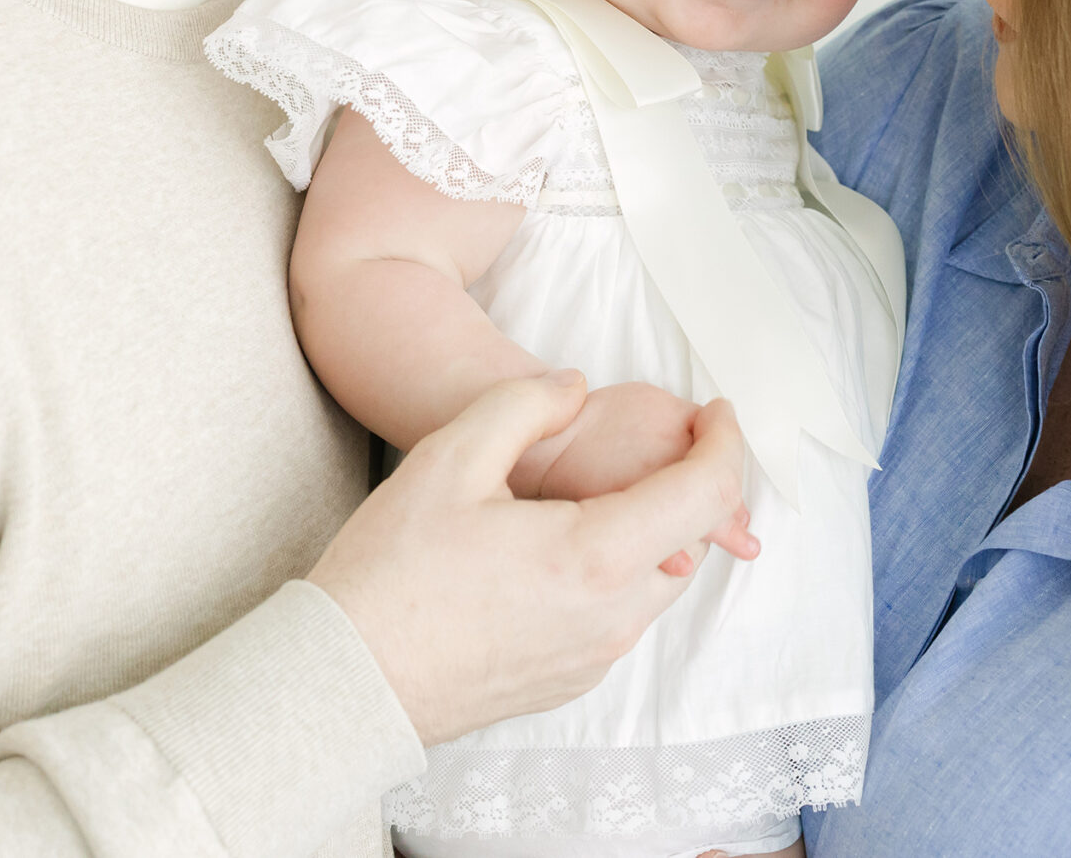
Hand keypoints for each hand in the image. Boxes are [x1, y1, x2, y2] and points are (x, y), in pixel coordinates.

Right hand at [309, 370, 750, 746]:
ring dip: (654, 530)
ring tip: (605, 489)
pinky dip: (619, 572)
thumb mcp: (450, 456)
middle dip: (691, 484)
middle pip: (690, 539)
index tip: (715, 412)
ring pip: (658, 580)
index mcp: (596, 557)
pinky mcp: (567, 681)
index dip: (724, 442)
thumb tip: (574, 388)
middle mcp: (611, 617)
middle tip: (664, 440)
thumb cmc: (390, 572)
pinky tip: (563, 546)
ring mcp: (592, 658)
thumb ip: (525, 404)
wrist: (346, 681)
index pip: (705, 494)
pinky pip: (620, 616)